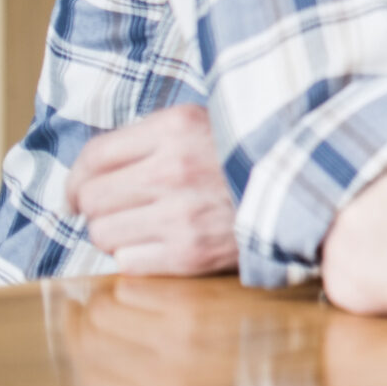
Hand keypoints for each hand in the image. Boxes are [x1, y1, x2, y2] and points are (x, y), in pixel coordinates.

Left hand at [68, 105, 238, 275]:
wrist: (311, 186)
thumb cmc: (250, 156)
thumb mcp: (207, 124)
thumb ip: (153, 139)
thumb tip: (89, 173)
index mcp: (177, 126)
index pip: (93, 156)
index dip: (75, 179)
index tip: (76, 193)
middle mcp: (174, 168)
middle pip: (91, 198)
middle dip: (96, 207)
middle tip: (117, 209)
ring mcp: (182, 214)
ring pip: (103, 234)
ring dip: (116, 233)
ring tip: (145, 226)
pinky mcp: (191, 253)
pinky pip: (128, 262)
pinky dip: (137, 256)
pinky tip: (161, 244)